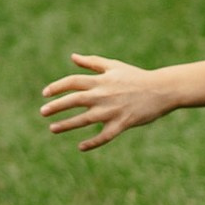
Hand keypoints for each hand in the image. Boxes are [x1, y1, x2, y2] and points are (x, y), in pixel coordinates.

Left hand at [40, 53, 176, 150]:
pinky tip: (80, 147)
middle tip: (43, 112)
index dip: (57, 87)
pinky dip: (93, 142)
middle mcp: (103, 95)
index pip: (73, 82)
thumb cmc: (136, 77)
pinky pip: (105, 136)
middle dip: (56, 106)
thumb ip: (92, 62)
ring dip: (67, 124)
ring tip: (52, 129)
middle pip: (74, 100)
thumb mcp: (114, 66)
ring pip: (85, 119)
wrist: (162, 89)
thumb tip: (72, 57)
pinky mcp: (122, 123)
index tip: (45, 94)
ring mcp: (112, 110)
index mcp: (101, 80)